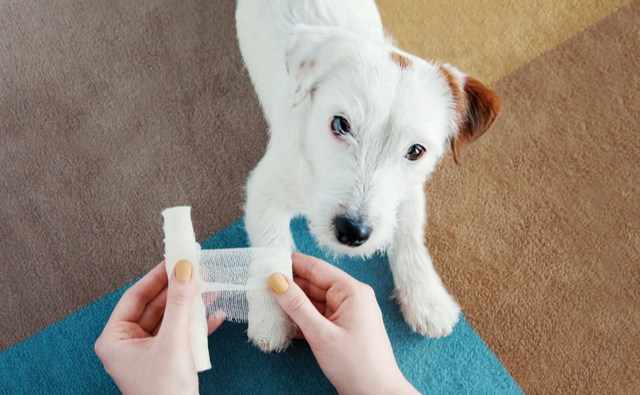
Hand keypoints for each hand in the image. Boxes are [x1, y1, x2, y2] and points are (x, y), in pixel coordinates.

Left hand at [95, 260, 223, 394]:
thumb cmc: (165, 393)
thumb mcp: (174, 340)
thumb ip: (180, 302)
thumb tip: (184, 268)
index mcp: (115, 339)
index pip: (135, 296)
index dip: (157, 276)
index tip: (175, 259)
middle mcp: (128, 344)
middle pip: (155, 306)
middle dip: (179, 290)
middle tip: (196, 270)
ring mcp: (148, 352)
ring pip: (170, 318)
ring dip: (191, 306)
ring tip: (210, 288)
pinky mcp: (166, 360)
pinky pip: (180, 334)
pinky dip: (197, 325)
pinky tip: (215, 316)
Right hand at [269, 252, 418, 394]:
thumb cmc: (358, 366)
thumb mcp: (321, 334)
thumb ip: (297, 306)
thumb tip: (276, 280)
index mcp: (352, 291)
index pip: (316, 268)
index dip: (292, 262)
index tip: (269, 258)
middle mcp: (351, 298)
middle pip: (313, 284)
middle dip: (289, 285)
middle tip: (261, 283)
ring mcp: (346, 314)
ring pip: (313, 301)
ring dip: (292, 303)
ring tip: (267, 301)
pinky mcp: (341, 330)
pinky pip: (317, 317)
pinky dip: (301, 319)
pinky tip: (282, 321)